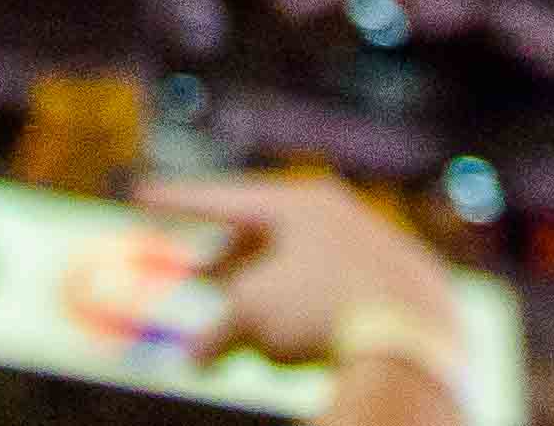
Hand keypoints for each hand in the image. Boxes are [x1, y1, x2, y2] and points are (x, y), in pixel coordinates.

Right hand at [130, 169, 472, 367]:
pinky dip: (309, 309)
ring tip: (248, 324)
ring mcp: (375, 244)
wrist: (413, 339)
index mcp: (297, 203)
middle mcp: (339, 212)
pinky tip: (300, 342)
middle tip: (201, 277)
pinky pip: (340, 290)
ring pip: (305, 265)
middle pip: (267, 233)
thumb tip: (197, 359)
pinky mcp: (402, 283)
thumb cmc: (320, 314)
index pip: (221, 197)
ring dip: (268, 292)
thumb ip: (214, 333)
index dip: (176, 201)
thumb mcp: (249, 319)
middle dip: (230, 260)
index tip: (140, 195)